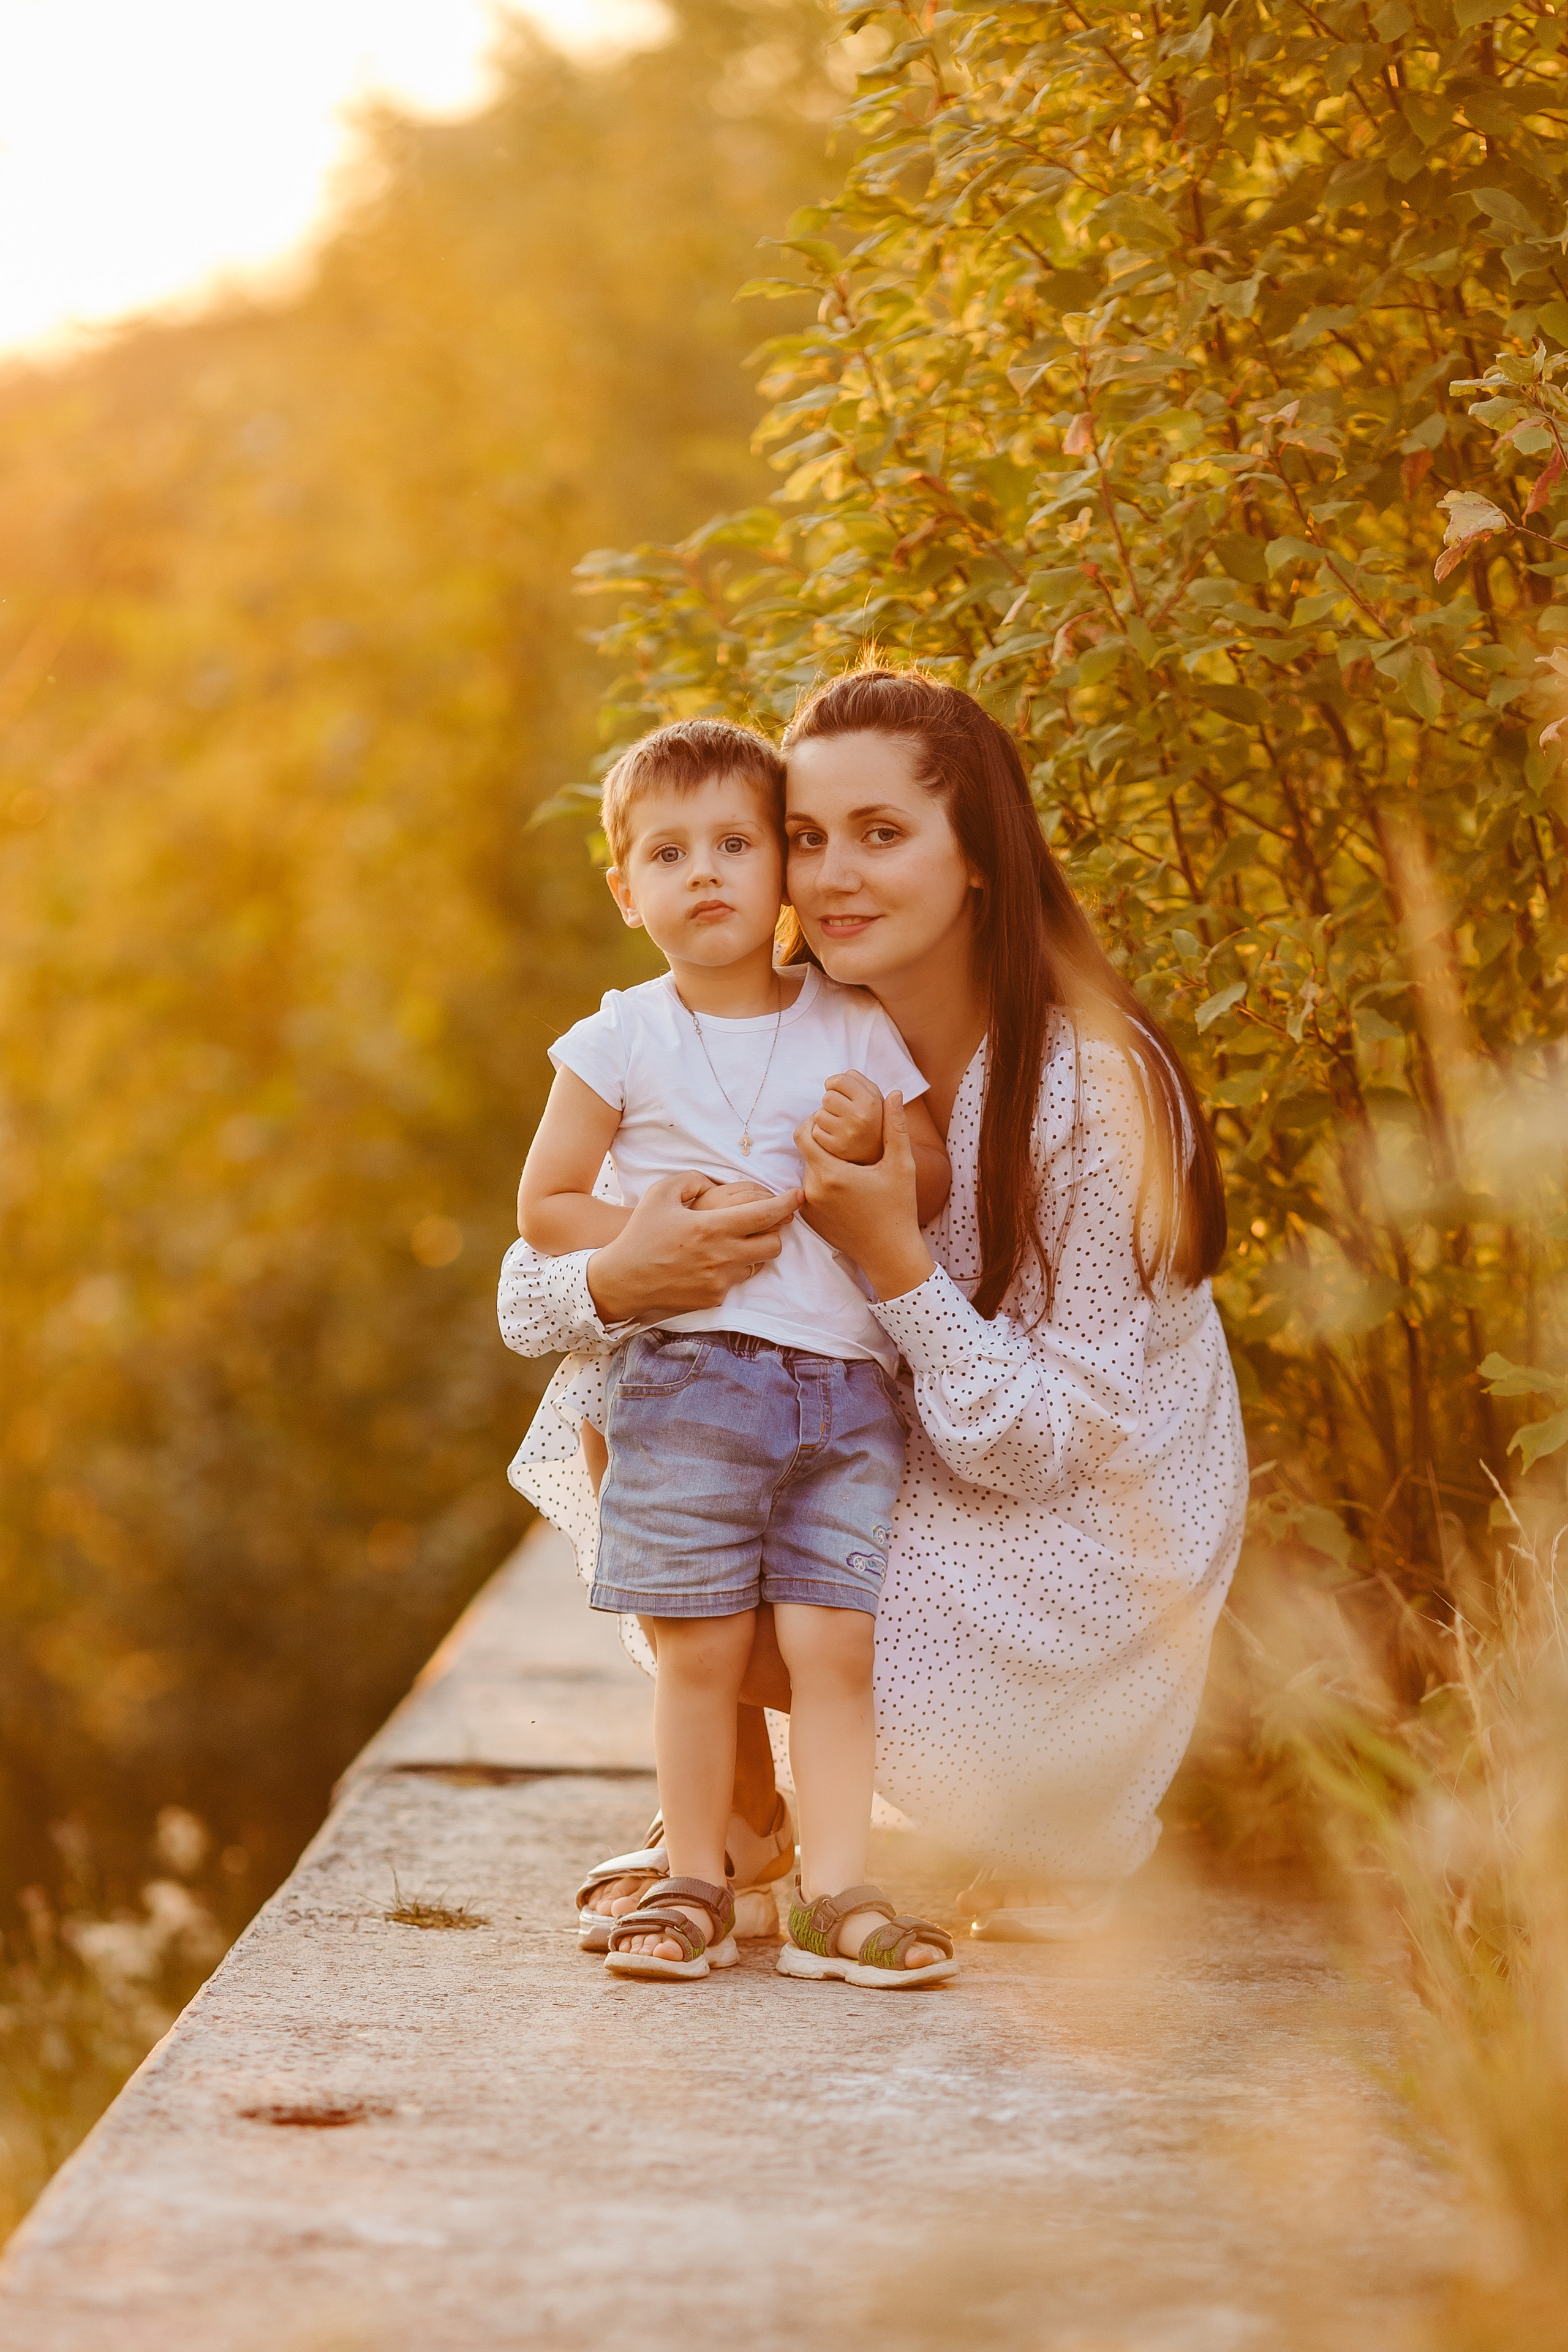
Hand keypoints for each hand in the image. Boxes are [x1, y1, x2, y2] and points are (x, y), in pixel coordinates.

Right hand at [585, 1170, 799, 1325]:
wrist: (622, 1280)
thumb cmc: (641, 1233)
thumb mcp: (661, 1193)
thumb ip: (693, 1180)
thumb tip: (715, 1183)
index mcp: (711, 1227)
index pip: (765, 1214)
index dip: (788, 1204)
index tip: (798, 1196)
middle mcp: (721, 1256)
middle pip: (774, 1244)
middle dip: (775, 1231)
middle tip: (763, 1221)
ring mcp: (720, 1281)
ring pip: (758, 1264)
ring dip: (754, 1250)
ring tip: (734, 1240)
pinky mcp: (714, 1298)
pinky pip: (738, 1280)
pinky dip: (734, 1268)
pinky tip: (713, 1261)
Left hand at [792, 1093, 934, 1301]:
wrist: (890, 1253)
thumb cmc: (899, 1209)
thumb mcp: (902, 1166)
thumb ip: (896, 1128)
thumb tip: (895, 1094)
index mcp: (831, 1173)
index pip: (803, 1133)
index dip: (816, 1122)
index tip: (835, 1121)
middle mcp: (813, 1189)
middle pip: (804, 1151)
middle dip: (821, 1140)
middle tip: (845, 1141)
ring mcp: (808, 1206)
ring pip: (807, 1170)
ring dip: (822, 1162)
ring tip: (849, 1164)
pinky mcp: (810, 1218)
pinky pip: (808, 1189)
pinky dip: (821, 1182)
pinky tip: (846, 1187)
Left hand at [809, 1070, 883, 1165]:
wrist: (876, 1157)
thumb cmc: (872, 1121)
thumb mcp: (876, 1099)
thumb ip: (861, 1082)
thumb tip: (844, 1074)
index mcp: (871, 1102)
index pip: (838, 1080)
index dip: (835, 1083)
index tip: (839, 1091)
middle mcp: (860, 1118)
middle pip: (827, 1097)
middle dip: (831, 1102)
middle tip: (841, 1111)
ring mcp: (848, 1135)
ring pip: (819, 1115)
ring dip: (825, 1118)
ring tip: (839, 1124)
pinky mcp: (836, 1149)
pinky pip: (816, 1132)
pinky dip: (822, 1133)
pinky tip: (835, 1137)